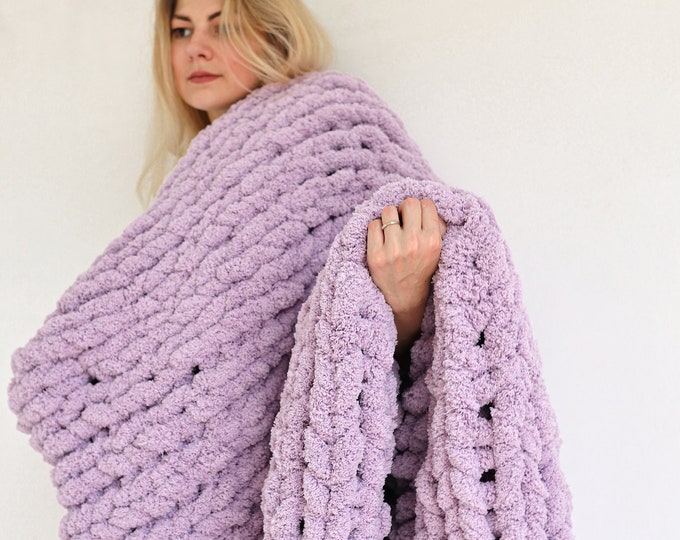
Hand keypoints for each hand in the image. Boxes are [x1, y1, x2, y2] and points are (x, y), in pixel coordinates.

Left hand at [367, 198, 445, 355]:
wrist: (405, 299)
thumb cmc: (420, 270)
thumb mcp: (437, 250)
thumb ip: (436, 227)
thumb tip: (426, 206)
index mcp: (432, 241)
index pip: (426, 204)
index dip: (420, 208)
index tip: (416, 217)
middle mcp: (414, 244)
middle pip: (408, 203)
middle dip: (404, 209)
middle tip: (402, 221)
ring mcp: (393, 250)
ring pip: (388, 210)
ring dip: (388, 218)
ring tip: (390, 230)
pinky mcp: (375, 255)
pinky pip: (372, 224)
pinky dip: (375, 228)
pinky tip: (381, 239)